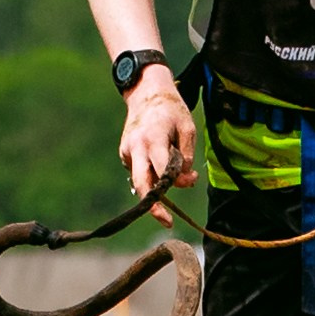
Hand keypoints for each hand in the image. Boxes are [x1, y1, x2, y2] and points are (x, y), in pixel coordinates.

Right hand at [118, 76, 195, 219]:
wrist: (146, 94)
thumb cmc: (171, 111)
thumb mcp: (188, 128)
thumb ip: (186, 155)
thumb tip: (184, 180)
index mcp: (153, 139)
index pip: (162, 171)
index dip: (175, 185)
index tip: (189, 182)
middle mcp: (136, 147)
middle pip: (141, 184)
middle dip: (153, 206)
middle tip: (168, 221)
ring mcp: (127, 151)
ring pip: (140, 182)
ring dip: (157, 189)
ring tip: (175, 181)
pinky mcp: (124, 154)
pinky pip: (140, 173)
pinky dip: (152, 176)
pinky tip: (161, 164)